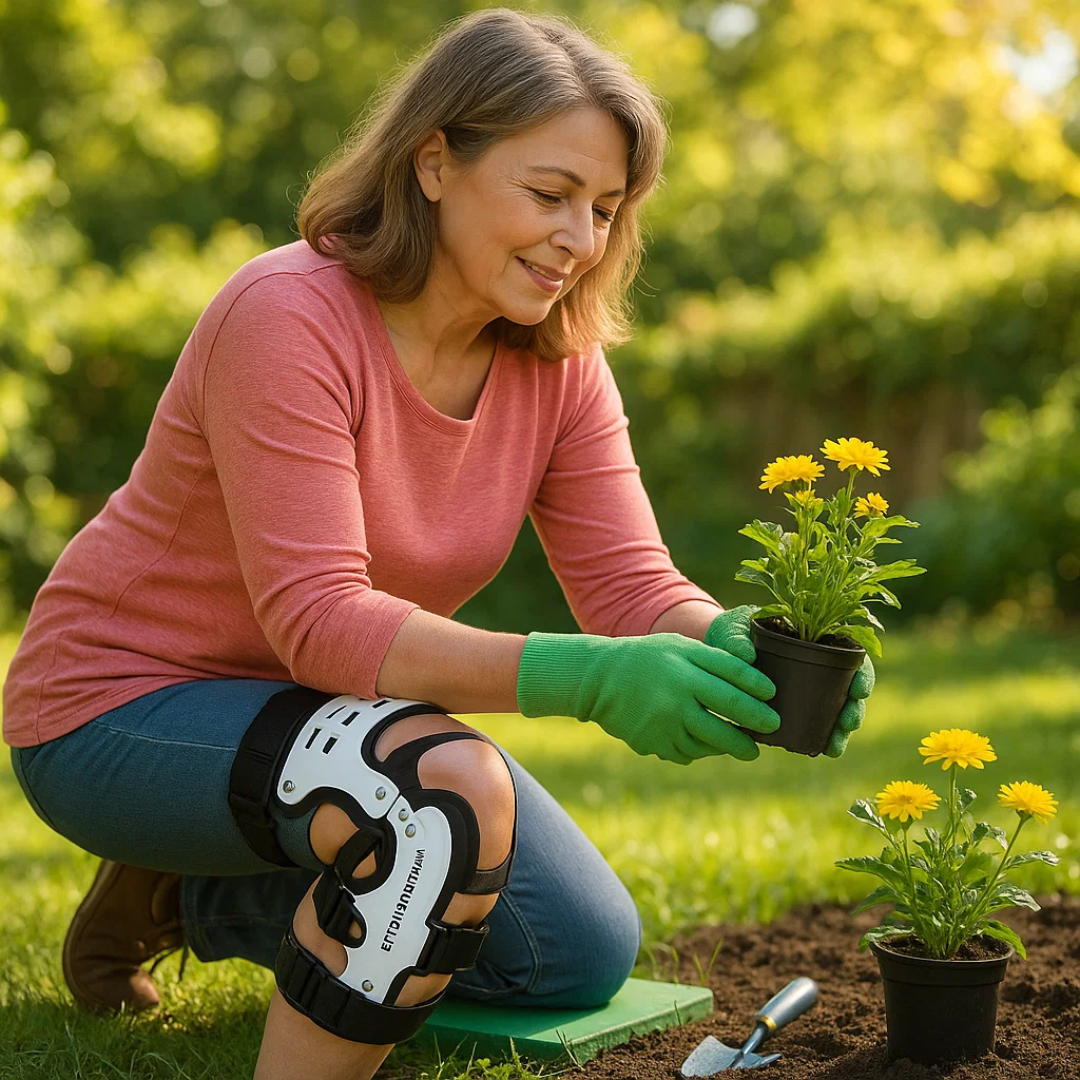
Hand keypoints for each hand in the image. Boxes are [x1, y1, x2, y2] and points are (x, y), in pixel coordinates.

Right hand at [516, 631, 779, 764]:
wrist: (597, 679)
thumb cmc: (647, 658)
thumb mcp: (678, 647)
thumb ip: (715, 661)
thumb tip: (756, 683)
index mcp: (685, 666)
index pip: (734, 679)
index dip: (758, 689)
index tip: (772, 695)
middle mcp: (677, 695)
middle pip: (730, 715)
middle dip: (757, 724)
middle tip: (773, 728)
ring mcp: (665, 722)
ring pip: (712, 741)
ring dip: (733, 745)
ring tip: (746, 747)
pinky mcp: (653, 743)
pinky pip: (687, 753)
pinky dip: (701, 750)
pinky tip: (706, 745)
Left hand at [704, 606, 875, 758]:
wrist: (718, 652)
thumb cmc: (732, 632)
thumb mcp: (733, 628)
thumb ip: (737, 639)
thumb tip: (747, 657)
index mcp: (814, 637)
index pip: (851, 653)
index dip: (862, 672)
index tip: (859, 690)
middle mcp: (819, 664)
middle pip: (850, 687)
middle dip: (854, 707)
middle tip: (848, 722)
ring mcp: (810, 688)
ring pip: (838, 710)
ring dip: (841, 730)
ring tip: (834, 747)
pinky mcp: (795, 708)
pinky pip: (816, 725)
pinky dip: (823, 739)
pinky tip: (822, 751)